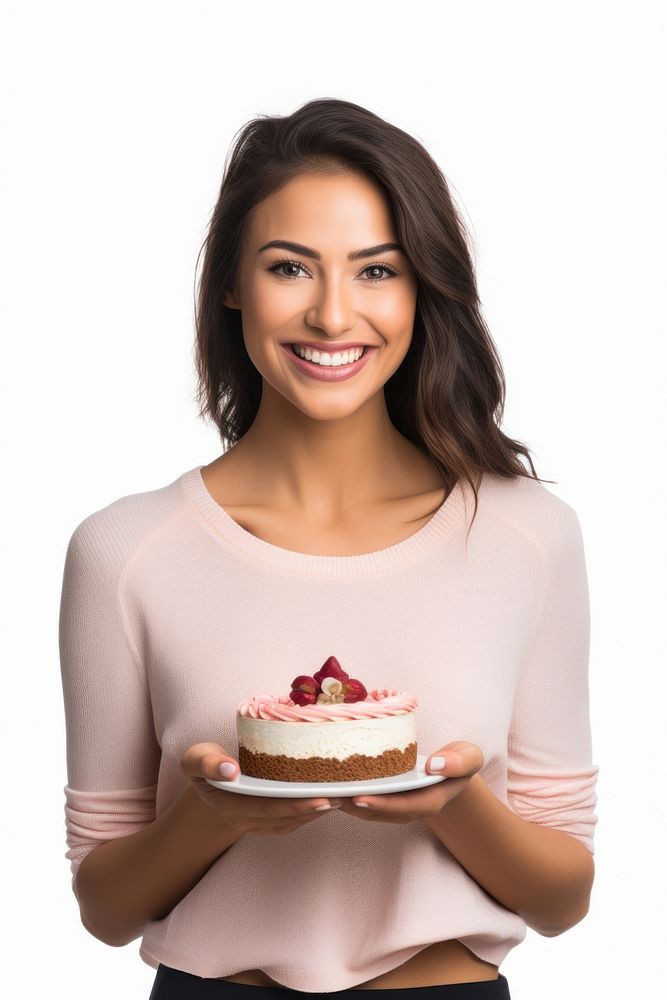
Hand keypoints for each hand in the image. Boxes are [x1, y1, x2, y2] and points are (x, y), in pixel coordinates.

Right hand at [181, 741, 341, 836]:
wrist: (208, 783)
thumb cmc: (204, 764)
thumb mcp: (194, 759)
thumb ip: (206, 762)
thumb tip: (230, 770)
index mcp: (233, 805)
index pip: (269, 808)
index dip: (295, 806)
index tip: (320, 799)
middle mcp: (251, 819)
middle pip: (288, 817)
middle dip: (316, 809)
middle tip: (343, 797)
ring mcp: (263, 822)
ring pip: (296, 820)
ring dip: (320, 810)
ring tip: (345, 795)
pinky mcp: (273, 818)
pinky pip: (297, 818)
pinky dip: (315, 809)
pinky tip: (332, 796)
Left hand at [337, 741, 483, 824]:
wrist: (450, 771)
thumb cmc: (459, 761)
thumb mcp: (469, 757)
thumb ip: (459, 762)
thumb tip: (435, 766)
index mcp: (431, 800)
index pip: (406, 807)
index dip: (383, 804)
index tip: (361, 798)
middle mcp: (411, 809)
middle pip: (382, 812)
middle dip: (357, 806)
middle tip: (333, 797)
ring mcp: (397, 807)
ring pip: (370, 810)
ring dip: (348, 804)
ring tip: (325, 793)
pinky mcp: (386, 799)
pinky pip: (366, 801)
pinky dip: (349, 795)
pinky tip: (331, 786)